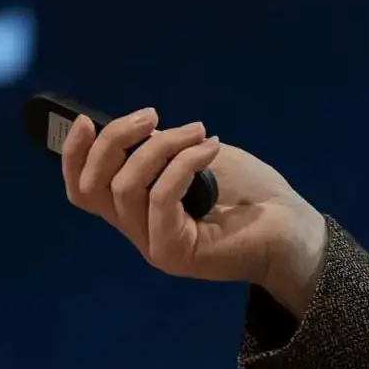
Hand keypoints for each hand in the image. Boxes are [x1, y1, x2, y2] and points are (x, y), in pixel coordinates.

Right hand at [58, 106, 328, 315]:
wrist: (295, 230)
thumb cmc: (252, 194)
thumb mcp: (200, 160)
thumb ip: (162, 151)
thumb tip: (137, 133)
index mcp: (138, 209)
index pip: (84, 190)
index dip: (74, 156)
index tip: (84, 120)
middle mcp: (138, 230)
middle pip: (94, 187)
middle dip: (113, 141)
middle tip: (152, 117)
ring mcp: (153, 245)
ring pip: (126, 188)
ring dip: (160, 148)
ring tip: (199, 132)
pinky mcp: (174, 252)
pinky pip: (160, 197)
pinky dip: (183, 164)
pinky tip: (211, 149)